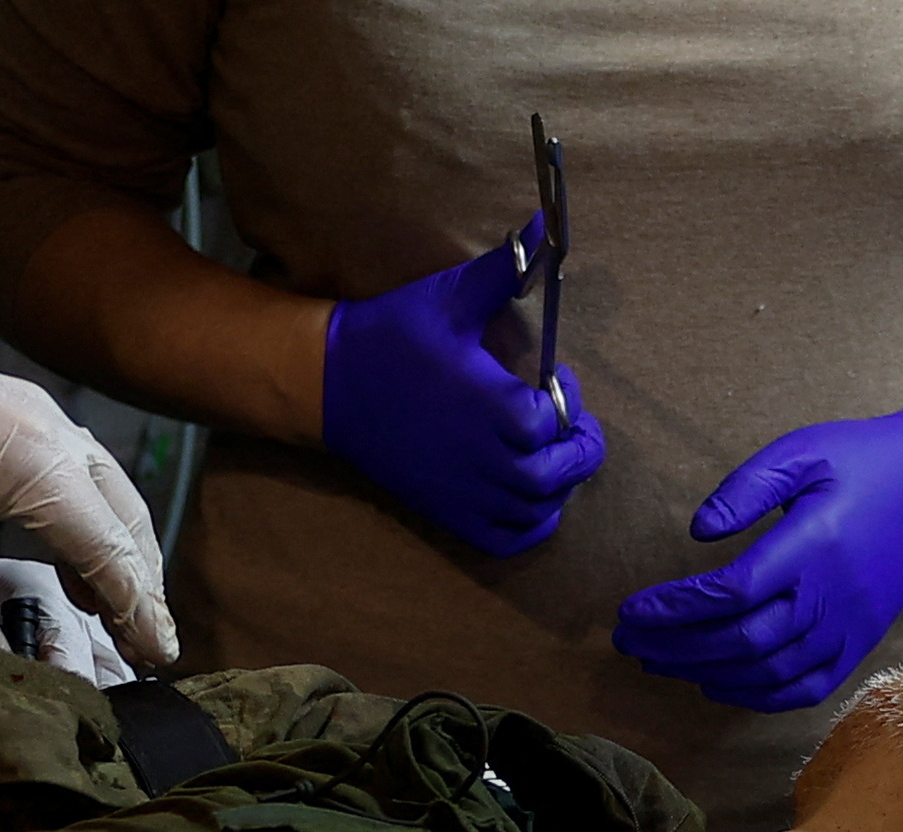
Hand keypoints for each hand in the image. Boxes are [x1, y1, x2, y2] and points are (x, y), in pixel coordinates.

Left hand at [0, 328, 175, 664]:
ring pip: (104, 492)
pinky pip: (71, 470)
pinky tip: (66, 555)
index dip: (140, 611)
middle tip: (144, 637)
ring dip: (115, 550)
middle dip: (142, 582)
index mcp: (42, 463)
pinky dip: (83, 519)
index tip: (160, 653)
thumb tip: (6, 672)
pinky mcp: (7, 409)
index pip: (113, 553)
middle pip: (127, 519)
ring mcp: (33, 413)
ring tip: (108, 605)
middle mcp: (53, 431)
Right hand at [321, 220, 605, 556]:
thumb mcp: (449, 297)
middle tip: (570, 426)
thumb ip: (503, 269)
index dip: (566, 402)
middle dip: (576, 448)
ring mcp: (467, 492)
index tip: (555, 384)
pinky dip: (531, 523)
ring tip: (547, 452)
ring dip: (556, 483)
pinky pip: (510, 538)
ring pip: (540, 506)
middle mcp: (485, 457)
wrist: (326, 384)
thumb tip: (540, 222)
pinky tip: (527, 494)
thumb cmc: (392, 336)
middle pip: (558, 470)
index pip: (556, 419)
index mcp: (494, 406)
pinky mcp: (450, 515)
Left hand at [613, 408, 902, 713]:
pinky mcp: (861, 643)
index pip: (730, 592)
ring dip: (708, 674)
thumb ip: (746, 488)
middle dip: (676, 648)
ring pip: (769, 671)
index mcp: (810, 545)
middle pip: (742, 642)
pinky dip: (760, 697)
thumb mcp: (800, 452)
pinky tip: (721, 686)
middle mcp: (830, 596)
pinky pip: (808, 687)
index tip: (630, 612)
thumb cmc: (863, 461)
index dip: (673, 610)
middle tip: (630, 644)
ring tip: (663, 664)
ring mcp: (849, 627)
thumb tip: (699, 532)